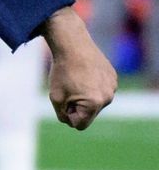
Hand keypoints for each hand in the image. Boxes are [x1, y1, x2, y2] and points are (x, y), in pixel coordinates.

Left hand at [41, 6, 116, 129]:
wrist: (72, 44)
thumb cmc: (61, 71)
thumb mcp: (55, 97)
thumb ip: (62, 115)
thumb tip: (71, 122)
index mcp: (94, 104)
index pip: (79, 125)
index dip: (67, 115)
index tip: (62, 101)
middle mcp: (108, 97)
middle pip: (89, 114)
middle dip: (76, 106)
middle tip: (68, 88)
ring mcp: (113, 87)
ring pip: (95, 102)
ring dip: (84, 96)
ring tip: (76, 79)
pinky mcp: (113, 78)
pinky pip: (100, 89)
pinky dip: (91, 85)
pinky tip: (84, 73)